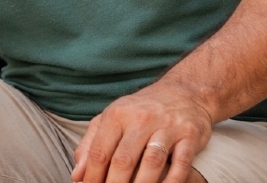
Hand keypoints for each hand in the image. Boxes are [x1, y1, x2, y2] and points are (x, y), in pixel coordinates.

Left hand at [72, 82, 213, 182]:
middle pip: (123, 160)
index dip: (92, 177)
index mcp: (117, 115)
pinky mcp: (189, 135)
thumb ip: (90, 145)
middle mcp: (141, 118)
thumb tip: (76, 175)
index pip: (99, 152)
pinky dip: (171, 182)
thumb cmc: (140, 110)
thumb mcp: (111, 119)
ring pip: (151, 163)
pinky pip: (181, 163)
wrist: (184, 91)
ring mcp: (167, 126)